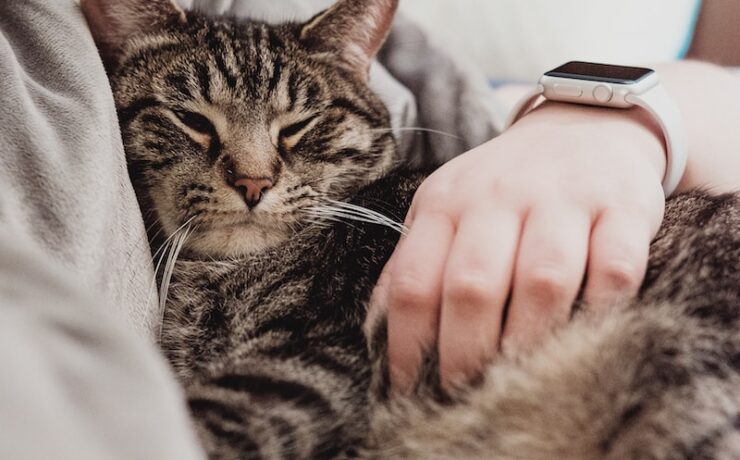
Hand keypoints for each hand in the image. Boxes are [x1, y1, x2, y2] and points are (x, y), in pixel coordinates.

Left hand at [369, 102, 667, 391]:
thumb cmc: (504, 185)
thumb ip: (414, 263)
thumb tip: (379, 334)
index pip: (413, 281)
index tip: (409, 389)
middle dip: (465, 353)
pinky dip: (601, 310)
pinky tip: (587, 337)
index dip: (406, 345)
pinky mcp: (622, 207)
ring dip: (529, 341)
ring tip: (520, 381)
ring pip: (542, 279)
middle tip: (465, 394)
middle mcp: (499, 196)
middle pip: (472, 286)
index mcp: (446, 203)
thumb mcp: (446, 209)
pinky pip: (614, 268)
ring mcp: (563, 199)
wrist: (584, 124)